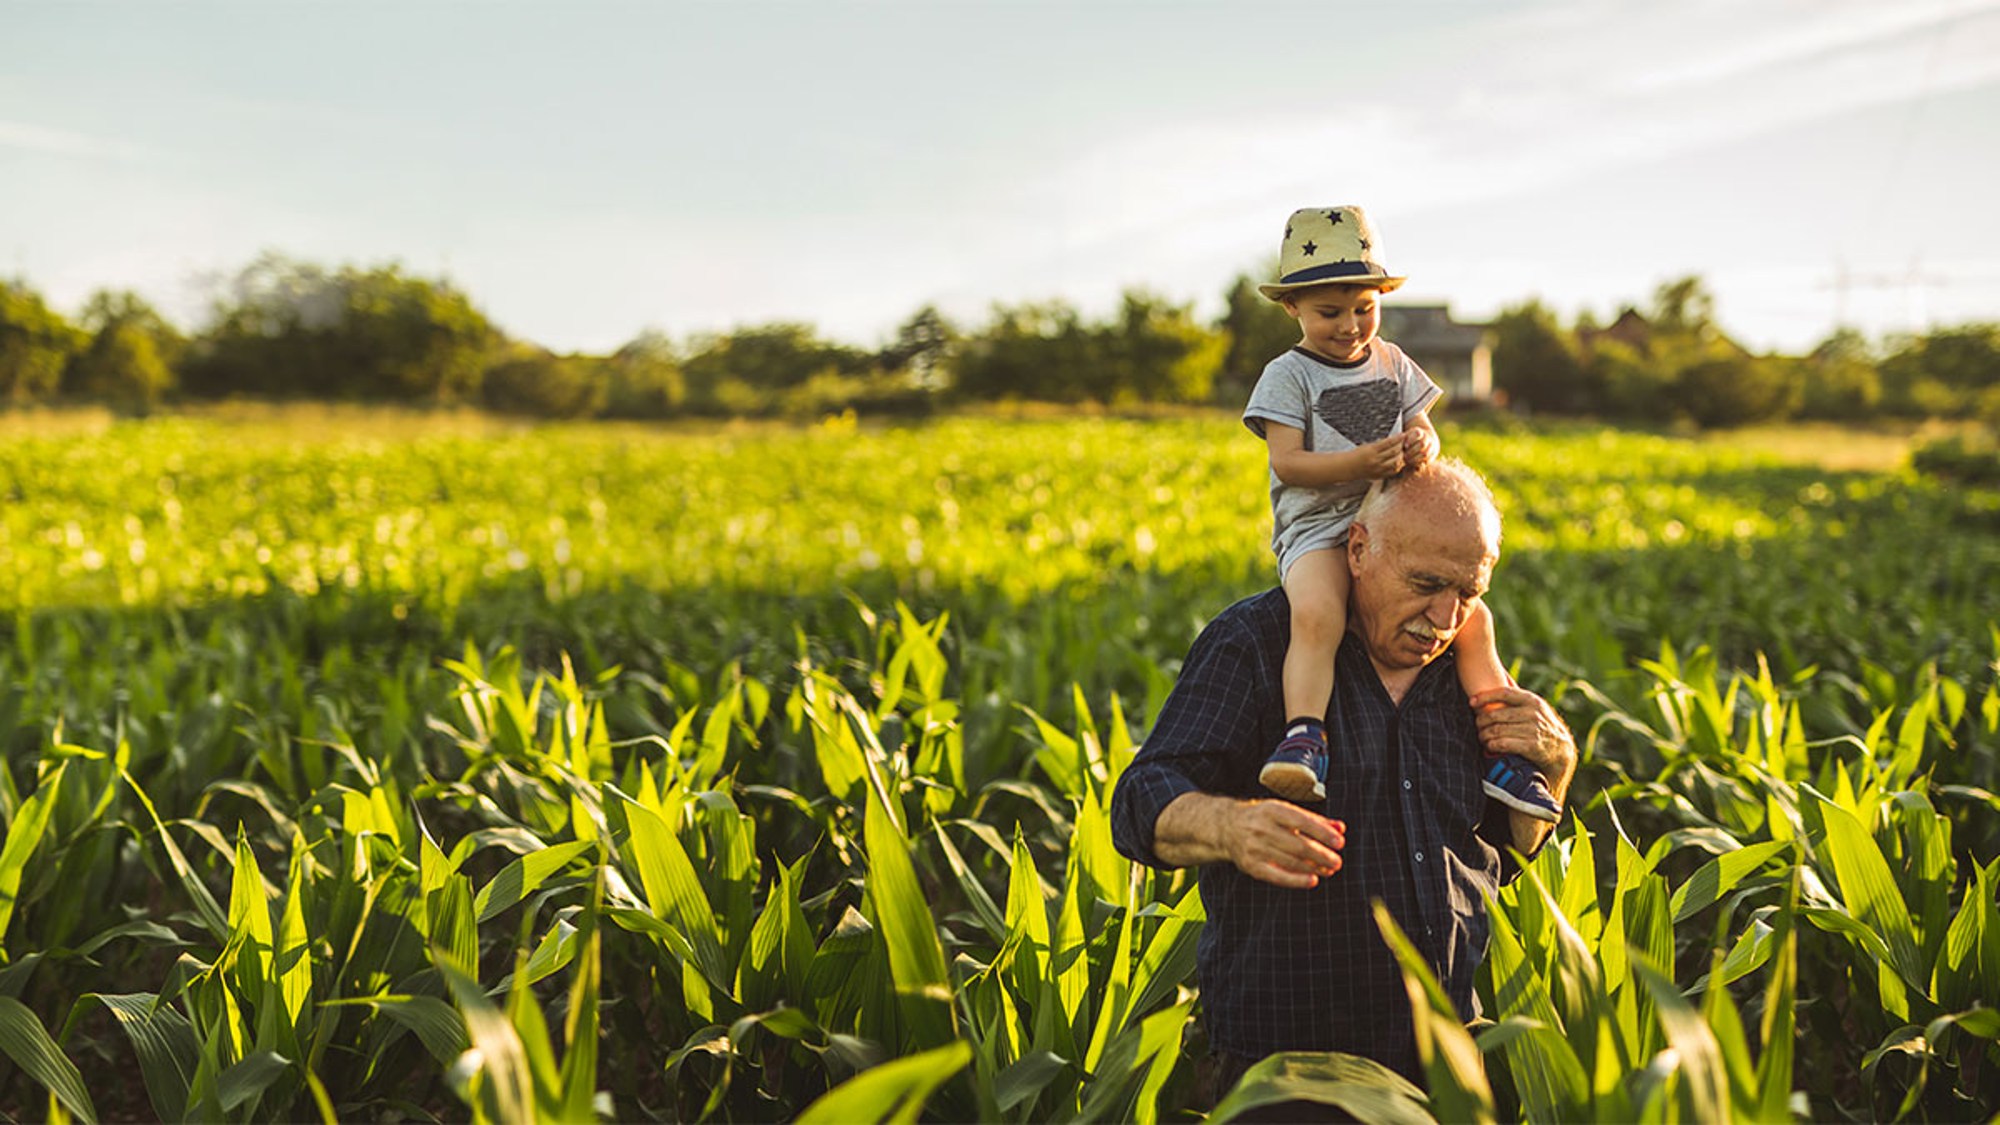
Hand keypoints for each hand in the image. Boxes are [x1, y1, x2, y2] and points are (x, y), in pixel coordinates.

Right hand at [1224, 800, 1346, 888]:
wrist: (1227, 827)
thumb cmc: (1264, 818)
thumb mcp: (1286, 812)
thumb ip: (1314, 820)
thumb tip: (1341, 828)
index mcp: (1272, 810)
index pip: (1302, 822)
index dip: (1323, 833)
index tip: (1340, 842)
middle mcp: (1262, 828)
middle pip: (1298, 845)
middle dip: (1321, 855)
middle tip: (1337, 861)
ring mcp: (1255, 848)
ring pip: (1291, 861)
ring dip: (1314, 868)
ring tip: (1329, 870)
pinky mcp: (1251, 866)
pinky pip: (1277, 876)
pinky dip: (1297, 880)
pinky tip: (1312, 880)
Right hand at [1353, 434, 1406, 478]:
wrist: (1348, 467)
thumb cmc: (1357, 454)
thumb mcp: (1367, 446)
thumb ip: (1380, 444)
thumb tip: (1394, 440)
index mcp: (1371, 450)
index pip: (1389, 442)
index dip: (1398, 438)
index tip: (1404, 434)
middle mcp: (1375, 460)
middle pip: (1394, 452)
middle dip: (1401, 447)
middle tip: (1404, 444)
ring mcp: (1378, 469)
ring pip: (1396, 462)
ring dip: (1401, 457)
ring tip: (1402, 453)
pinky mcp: (1379, 475)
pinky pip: (1393, 471)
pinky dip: (1397, 466)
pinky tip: (1398, 462)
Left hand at [1402, 426, 1438, 467]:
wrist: (1423, 441)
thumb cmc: (1408, 440)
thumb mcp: (1405, 438)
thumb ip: (1403, 440)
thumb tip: (1405, 447)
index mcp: (1419, 431)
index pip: (1417, 433)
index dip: (1411, 440)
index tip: (1405, 446)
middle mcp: (1427, 437)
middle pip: (1422, 444)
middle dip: (1412, 451)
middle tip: (1404, 456)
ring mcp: (1431, 445)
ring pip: (1425, 453)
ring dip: (1415, 459)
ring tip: (1407, 461)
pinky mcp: (1433, 454)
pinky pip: (1428, 460)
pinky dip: (1420, 463)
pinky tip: (1413, 464)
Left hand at [1468, 685, 1575, 778]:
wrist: (1561, 750)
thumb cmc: (1541, 725)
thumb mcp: (1535, 707)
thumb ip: (1517, 695)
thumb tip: (1501, 672)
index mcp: (1531, 700)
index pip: (1503, 693)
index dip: (1485, 696)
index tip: (1472, 702)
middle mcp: (1533, 714)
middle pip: (1495, 714)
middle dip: (1481, 721)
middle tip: (1477, 725)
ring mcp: (1533, 730)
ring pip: (1496, 730)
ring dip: (1484, 735)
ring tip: (1482, 736)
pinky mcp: (1531, 747)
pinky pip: (1502, 744)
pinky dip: (1491, 745)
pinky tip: (1490, 746)